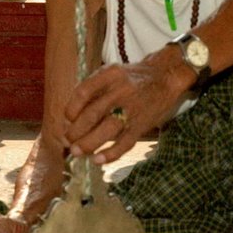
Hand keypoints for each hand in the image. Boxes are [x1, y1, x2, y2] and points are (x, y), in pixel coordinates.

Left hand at [63, 51, 189, 163]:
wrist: (166, 76)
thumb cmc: (133, 78)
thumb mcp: (112, 73)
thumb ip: (93, 89)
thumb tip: (71, 118)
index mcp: (110, 75)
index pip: (84, 92)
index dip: (71, 108)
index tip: (67, 119)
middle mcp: (121, 91)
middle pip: (93, 114)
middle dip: (76, 131)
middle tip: (68, 141)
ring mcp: (133, 109)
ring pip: (107, 129)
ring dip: (88, 143)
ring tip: (77, 152)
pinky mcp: (142, 125)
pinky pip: (125, 142)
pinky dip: (110, 154)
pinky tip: (97, 160)